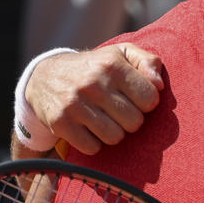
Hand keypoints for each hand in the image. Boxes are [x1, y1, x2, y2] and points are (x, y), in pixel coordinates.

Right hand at [26, 44, 165, 154]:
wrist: (45, 77)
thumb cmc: (94, 67)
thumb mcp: (121, 54)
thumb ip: (148, 62)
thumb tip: (159, 85)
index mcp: (112, 65)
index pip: (150, 99)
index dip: (146, 102)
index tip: (134, 98)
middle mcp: (93, 84)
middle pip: (134, 122)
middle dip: (129, 119)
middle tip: (117, 111)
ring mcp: (75, 104)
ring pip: (115, 137)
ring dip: (113, 133)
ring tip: (104, 119)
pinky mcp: (60, 123)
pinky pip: (92, 148)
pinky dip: (93, 143)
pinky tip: (88, 129)